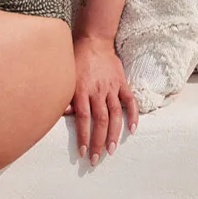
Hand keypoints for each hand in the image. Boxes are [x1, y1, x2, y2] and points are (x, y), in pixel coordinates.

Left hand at [63, 35, 138, 165]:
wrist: (93, 39)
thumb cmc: (76, 58)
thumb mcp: (66, 75)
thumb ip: (66, 95)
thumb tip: (64, 115)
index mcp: (81, 89)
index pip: (83, 118)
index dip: (83, 136)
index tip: (83, 152)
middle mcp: (97, 91)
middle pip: (100, 121)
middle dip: (98, 142)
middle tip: (97, 159)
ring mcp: (111, 87)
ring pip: (115, 115)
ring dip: (114, 134)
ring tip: (112, 150)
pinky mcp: (122, 83)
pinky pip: (130, 101)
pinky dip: (133, 115)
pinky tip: (133, 129)